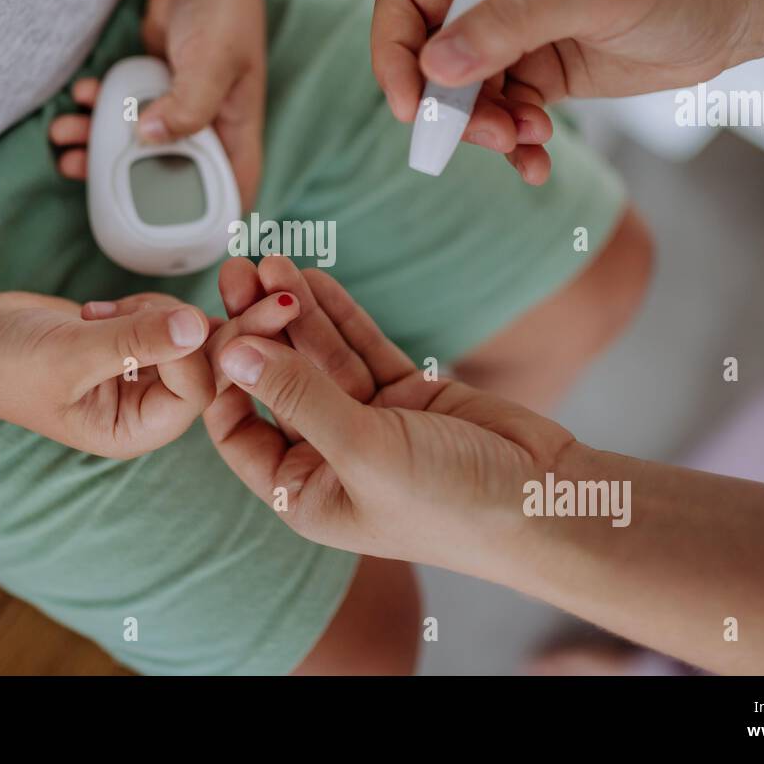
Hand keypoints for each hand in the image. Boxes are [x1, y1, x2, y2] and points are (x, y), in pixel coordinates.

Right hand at [0, 290, 215, 458]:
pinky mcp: (140, 344)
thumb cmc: (9, 365)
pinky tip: (100, 310)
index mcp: (135, 430)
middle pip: (207, 364)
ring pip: (191, 333)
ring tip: (99, 315)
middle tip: (138, 306)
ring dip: (153, 311)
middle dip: (183, 326)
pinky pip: (170, 317)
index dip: (187, 351)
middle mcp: (149, 406)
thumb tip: (195, 325)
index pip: (194, 392)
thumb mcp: (70, 354)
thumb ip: (134, 340)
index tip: (155, 319)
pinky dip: (144, 304)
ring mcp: (147, 374)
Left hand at [51, 0, 266, 207]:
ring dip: (96, 146)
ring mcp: (177, 111)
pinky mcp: (153, 92)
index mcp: (235, 132)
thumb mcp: (212, 61)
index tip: (166, 238)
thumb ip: (188, 104)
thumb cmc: (222, 12)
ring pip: (135, 147)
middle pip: (167, 175)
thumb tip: (149, 138)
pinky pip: (119, 114)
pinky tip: (79, 98)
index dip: (206, 223)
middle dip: (123, 182)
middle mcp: (207, 129)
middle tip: (81, 173)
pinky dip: (94, 112)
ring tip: (64, 139)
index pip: (231, 191)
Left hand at [203, 261, 578, 578]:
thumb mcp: (365, 450)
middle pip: (277, 381)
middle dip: (256, 327)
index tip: (214, 325)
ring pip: (318, 356)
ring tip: (268, 260)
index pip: (240, 429)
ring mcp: (368, 423)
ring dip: (294, 309)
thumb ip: (299, 396)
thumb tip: (232, 352)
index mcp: (304, 493)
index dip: (223, 378)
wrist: (548, 502)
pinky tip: (312, 277)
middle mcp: (329, 458)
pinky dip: (339, 313)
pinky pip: (360, 346)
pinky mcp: (405, 395)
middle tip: (235, 271)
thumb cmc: (454, 503)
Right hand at [372, 0, 748, 183]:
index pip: (409, 2)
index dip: (396, 55)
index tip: (412, 107)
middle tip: (492, 136)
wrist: (734, 12)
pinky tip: (537, 161)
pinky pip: (503, 118)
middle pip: (430, 60)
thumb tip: (435, 67)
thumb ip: (512, 23)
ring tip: (529, 143)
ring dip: (486, 131)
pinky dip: (514, 145)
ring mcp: (514, 38)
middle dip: (450, 107)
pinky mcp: (539, 75)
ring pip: (465, 98)